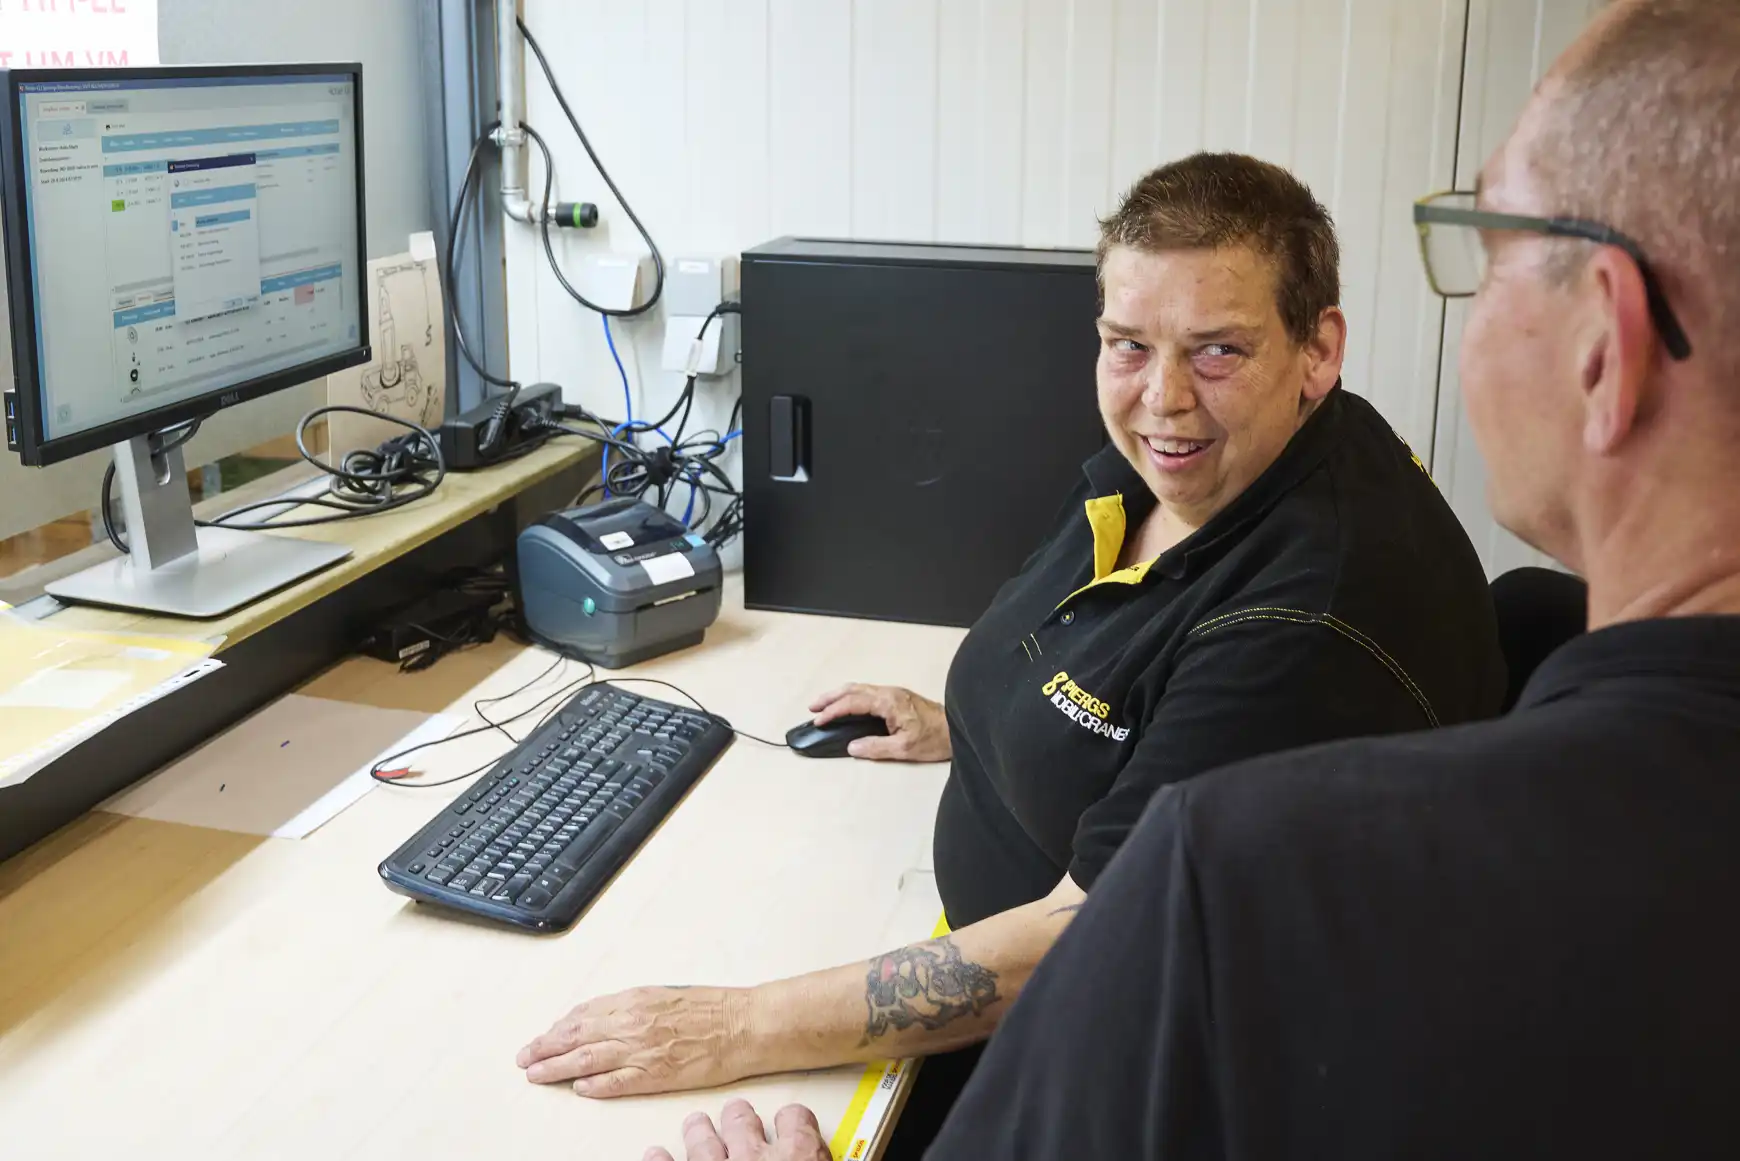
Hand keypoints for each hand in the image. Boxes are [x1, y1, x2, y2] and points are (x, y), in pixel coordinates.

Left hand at [517, 986, 751, 1097]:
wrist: (742, 1023)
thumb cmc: (710, 1007)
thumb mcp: (663, 994)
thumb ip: (631, 1006)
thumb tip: (600, 1017)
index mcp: (633, 1000)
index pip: (583, 1014)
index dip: (558, 1027)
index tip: (544, 1036)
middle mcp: (632, 1023)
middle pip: (576, 1036)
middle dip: (545, 1047)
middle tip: (525, 1057)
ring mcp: (642, 1050)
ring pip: (587, 1059)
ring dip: (556, 1067)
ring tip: (536, 1074)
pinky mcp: (656, 1074)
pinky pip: (617, 1082)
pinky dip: (594, 1085)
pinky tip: (579, 1088)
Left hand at [644, 1101, 829, 1160]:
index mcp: (797, 1156)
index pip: (797, 1121)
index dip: (792, 1120)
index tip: (790, 1119)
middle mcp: (753, 1156)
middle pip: (743, 1122)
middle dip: (738, 1116)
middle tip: (736, 1110)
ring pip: (703, 1140)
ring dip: (698, 1131)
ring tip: (695, 1123)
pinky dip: (659, 1160)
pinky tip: (654, 1155)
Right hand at [808, 683, 950, 761]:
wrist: (958, 729)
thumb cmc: (935, 738)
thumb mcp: (904, 749)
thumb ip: (875, 747)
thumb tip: (853, 747)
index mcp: (888, 702)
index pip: (852, 703)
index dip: (832, 711)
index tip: (818, 720)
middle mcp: (889, 693)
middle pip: (853, 689)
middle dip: (830, 697)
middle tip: (813, 707)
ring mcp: (894, 693)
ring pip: (860, 688)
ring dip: (840, 695)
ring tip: (824, 705)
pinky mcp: (898, 698)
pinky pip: (868, 692)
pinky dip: (852, 697)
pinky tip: (848, 705)